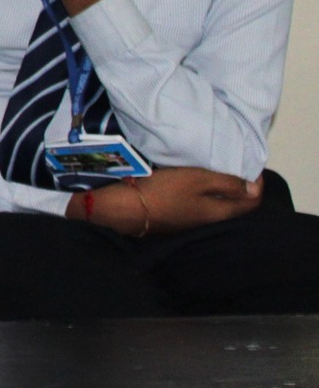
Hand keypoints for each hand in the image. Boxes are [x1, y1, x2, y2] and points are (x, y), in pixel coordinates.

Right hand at [133, 168, 262, 232]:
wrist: (128, 207)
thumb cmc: (166, 190)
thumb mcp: (199, 180)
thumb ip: (228, 184)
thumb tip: (255, 189)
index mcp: (220, 212)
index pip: (251, 202)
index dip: (258, 185)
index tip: (253, 166)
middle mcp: (211, 221)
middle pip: (236, 206)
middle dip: (242, 188)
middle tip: (238, 167)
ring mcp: (193, 221)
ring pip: (219, 206)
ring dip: (224, 191)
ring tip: (219, 172)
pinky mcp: (178, 218)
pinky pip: (202, 206)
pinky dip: (208, 194)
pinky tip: (197, 183)